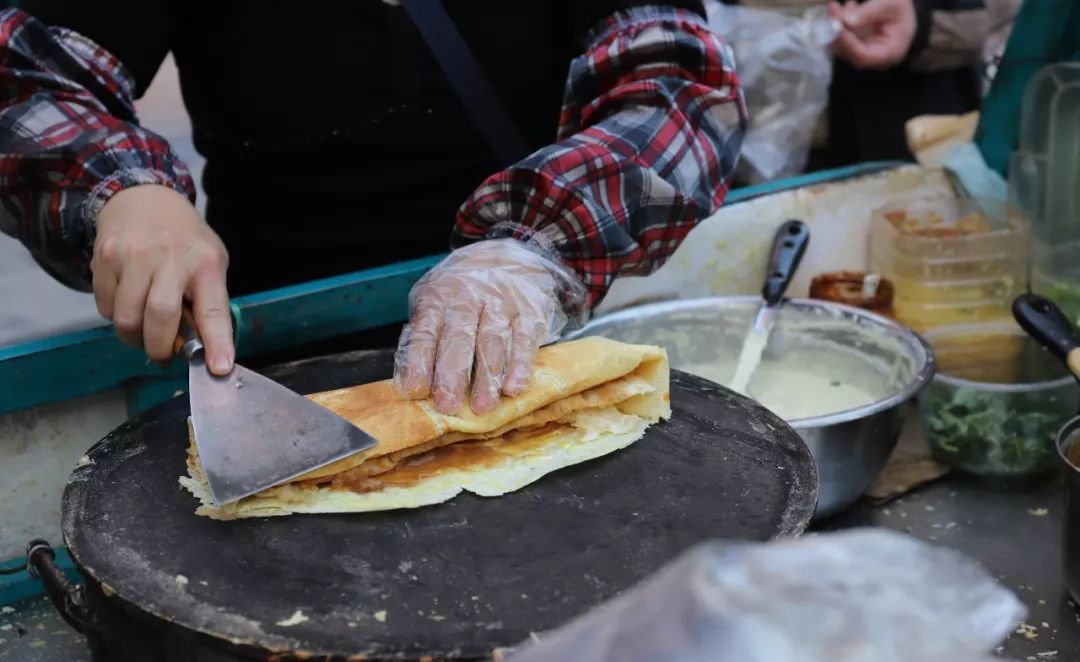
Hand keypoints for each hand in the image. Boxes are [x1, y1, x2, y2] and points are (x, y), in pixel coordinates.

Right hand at [91, 184, 233, 373]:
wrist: (144, 199)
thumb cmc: (185, 240)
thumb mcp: (210, 261)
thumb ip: (208, 300)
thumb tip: (204, 348)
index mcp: (205, 263)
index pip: (213, 310)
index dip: (217, 343)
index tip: (219, 369)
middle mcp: (169, 258)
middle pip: (159, 316)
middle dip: (159, 347)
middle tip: (163, 354)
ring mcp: (132, 256)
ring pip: (125, 317)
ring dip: (134, 336)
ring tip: (144, 330)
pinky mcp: (104, 259)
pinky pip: (105, 307)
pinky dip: (116, 316)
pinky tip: (128, 302)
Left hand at [393, 238, 585, 415]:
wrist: (511, 253)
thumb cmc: (464, 289)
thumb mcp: (435, 299)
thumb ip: (424, 334)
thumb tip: (409, 378)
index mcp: (439, 297)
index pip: (426, 331)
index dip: (419, 361)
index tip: (414, 390)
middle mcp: (469, 297)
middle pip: (459, 338)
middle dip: (452, 374)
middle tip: (448, 405)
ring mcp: (502, 303)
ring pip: (493, 341)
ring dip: (487, 377)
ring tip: (482, 407)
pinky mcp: (530, 312)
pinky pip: (524, 340)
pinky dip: (520, 365)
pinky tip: (513, 388)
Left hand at [830, 0, 916, 69]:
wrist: (904, 10)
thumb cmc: (902, 9)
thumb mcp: (891, 3)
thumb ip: (870, 12)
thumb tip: (846, 21)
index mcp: (890, 52)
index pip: (863, 55)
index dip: (847, 41)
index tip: (836, 23)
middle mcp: (876, 59)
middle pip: (849, 52)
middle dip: (838, 30)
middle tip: (833, 7)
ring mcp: (864, 55)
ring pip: (842, 47)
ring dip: (836, 26)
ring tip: (838, 5)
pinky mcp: (856, 49)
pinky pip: (842, 41)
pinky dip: (838, 25)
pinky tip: (844, 9)